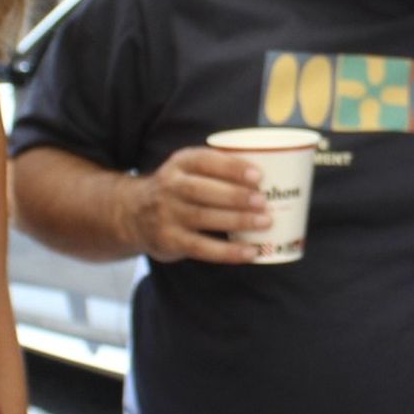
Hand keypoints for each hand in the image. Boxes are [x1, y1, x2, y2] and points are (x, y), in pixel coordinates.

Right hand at [119, 146, 269, 263]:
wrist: (131, 213)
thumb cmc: (181, 187)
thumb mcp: (192, 168)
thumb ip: (222, 166)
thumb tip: (281, 169)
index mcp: (181, 163)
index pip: (205, 161)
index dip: (232, 168)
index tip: (258, 175)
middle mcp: (170, 186)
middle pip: (203, 191)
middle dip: (235, 196)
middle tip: (264, 201)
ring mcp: (166, 215)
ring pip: (204, 218)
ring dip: (237, 221)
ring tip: (265, 222)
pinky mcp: (169, 241)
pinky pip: (202, 248)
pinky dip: (228, 252)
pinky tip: (251, 252)